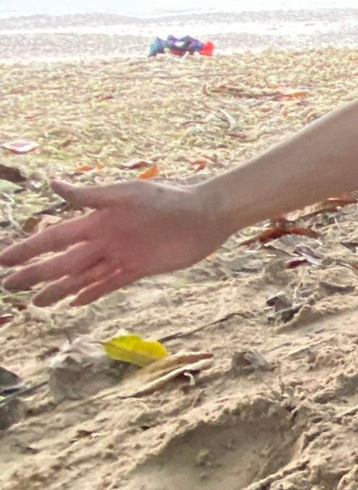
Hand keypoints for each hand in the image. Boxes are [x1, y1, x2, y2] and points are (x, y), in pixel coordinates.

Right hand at [0, 179, 228, 307]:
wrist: (204, 214)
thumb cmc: (167, 198)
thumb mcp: (126, 194)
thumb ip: (90, 195)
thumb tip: (52, 185)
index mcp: (96, 221)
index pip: (53, 238)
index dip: (28, 249)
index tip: (3, 259)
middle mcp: (103, 241)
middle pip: (62, 262)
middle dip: (35, 274)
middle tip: (9, 287)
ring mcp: (119, 257)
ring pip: (82, 277)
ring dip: (58, 289)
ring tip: (36, 304)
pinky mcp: (138, 269)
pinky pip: (108, 285)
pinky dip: (91, 294)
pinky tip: (73, 303)